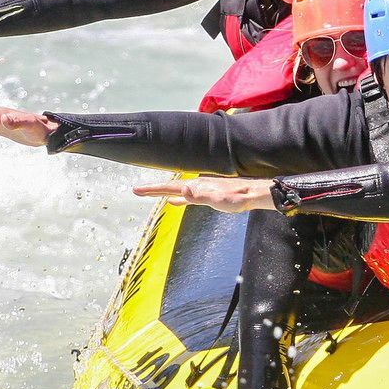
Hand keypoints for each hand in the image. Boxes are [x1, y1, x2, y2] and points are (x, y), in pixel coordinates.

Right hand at [132, 176, 277, 211]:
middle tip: (136, 191)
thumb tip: (182, 189)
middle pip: (170, 187)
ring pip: (176, 191)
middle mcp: (197, 185)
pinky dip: (177, 199)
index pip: (169, 188)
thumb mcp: (219, 199)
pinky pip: (186, 197)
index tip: (136, 190)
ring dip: (162, 193)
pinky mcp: (207, 195)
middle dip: (152, 189)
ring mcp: (201, 189)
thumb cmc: (238, 198)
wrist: (253, 194)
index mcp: (196, 186)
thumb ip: (200, 196)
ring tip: (149, 194)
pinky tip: (173, 202)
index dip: (152, 190)